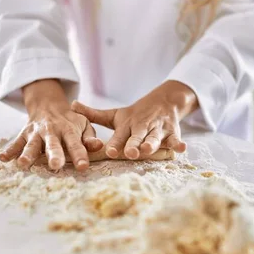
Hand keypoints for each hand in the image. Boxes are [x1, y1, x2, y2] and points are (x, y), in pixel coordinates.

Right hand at [0, 79, 102, 170]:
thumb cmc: (70, 121)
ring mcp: (36, 133)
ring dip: (27, 154)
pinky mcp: (24, 134)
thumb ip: (90, 137)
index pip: (75, 143)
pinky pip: (16, 142)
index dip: (79, 155)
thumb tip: (99, 146)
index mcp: (68, 129)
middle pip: (52, 144)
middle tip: (55, 166)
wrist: (48, 105)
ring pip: (31, 144)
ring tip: (23, 164)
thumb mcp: (84, 125)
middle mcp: (51, 131)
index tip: (83, 167)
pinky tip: (3, 158)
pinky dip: (9, 150)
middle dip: (54, 155)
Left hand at [72, 81, 197, 158]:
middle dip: (134, 145)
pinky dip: (178, 143)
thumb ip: (93, 114)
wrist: (164, 100)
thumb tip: (71, 105)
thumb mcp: (115, 114)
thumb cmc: (135, 114)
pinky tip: (182, 148)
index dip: (115, 143)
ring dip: (152, 144)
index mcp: (126, 125)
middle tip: (130, 153)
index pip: (119, 136)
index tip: (109, 151)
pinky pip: (175, 139)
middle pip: (137, 137)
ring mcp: (157, 130)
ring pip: (154, 138)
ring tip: (149, 150)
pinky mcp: (171, 132)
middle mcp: (141, 127)